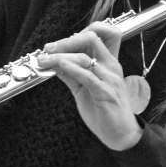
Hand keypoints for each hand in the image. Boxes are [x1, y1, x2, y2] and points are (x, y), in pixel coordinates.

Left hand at [36, 22, 142, 150]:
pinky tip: (59, 66)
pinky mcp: (105, 93)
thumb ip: (71, 75)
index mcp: (109, 63)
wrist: (121, 135)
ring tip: (44, 60)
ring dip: (59, 56)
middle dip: (66, 40)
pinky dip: (72, 69)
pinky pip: (88, 76)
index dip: (81, 31)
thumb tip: (54, 63)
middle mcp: (111, 67)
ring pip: (84, 56)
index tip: (61, 43)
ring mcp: (109, 79)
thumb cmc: (105, 111)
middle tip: (48, 49)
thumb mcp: (84, 89)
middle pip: (92, 37)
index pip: (103, 33)